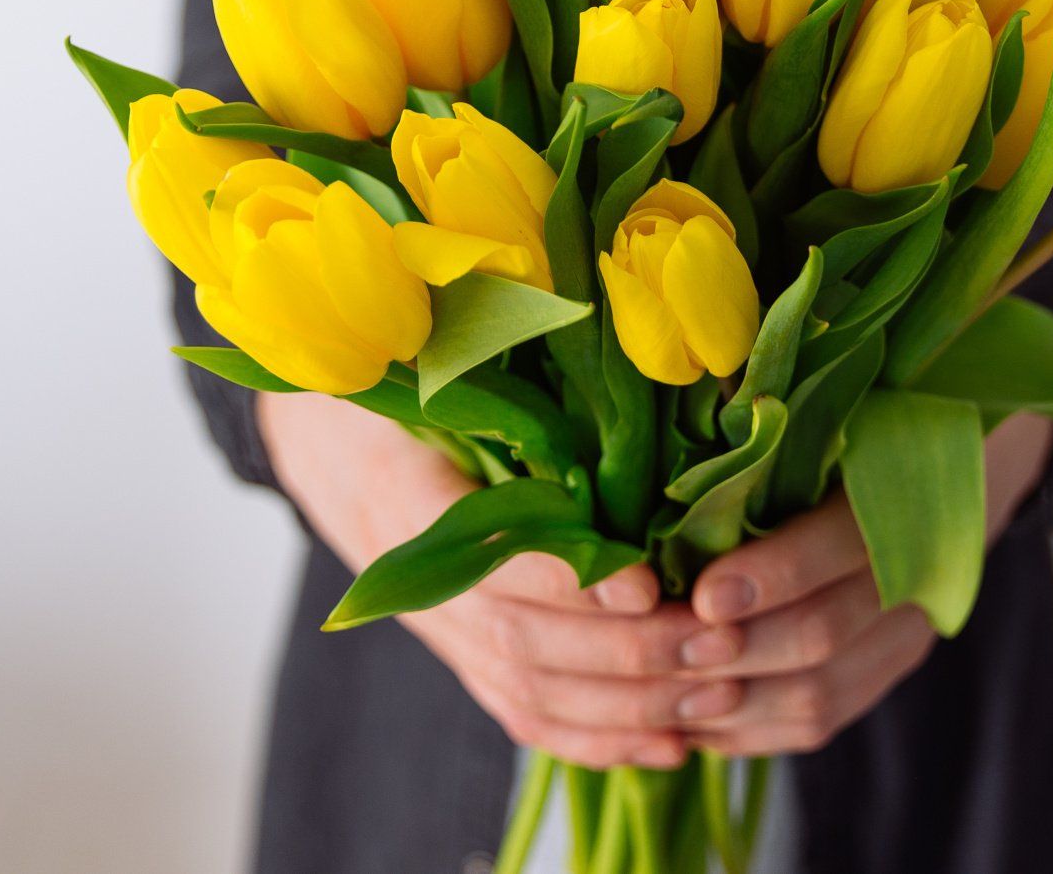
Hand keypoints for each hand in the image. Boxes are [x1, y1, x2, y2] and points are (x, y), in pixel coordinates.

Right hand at [258, 392, 746, 768]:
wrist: (336, 441)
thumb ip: (499, 351)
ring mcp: (443, 627)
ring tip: (716, 694)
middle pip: (523, 638)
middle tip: (716, 641)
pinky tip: (672, 744)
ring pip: (534, 689)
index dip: (565, 577)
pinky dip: (600, 739)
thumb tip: (600, 309)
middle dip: (627, 651)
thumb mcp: (429, 351)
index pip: (486, 552)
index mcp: (406, 492)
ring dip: (629, 704)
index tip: (645, 582)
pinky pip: (529, 715)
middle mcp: (419, 578)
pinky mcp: (469, 656)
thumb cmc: (405, 376)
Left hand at [678, 412, 1052, 756]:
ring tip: (663, 689)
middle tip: (665, 646)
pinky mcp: (884, 671)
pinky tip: (692, 717)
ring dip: (733, 699)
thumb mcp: (833, 402)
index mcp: (906, 489)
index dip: (774, 574)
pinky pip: (817, 721)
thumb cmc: (867, 416)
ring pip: (818, 692)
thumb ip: (773, 420)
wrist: (956, 458)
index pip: (842, 545)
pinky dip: (749, 728)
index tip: (703, 590)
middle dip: (735, 647)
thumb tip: (696, 405)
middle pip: (823, 632)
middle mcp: (915, 575)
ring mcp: (904, 632)